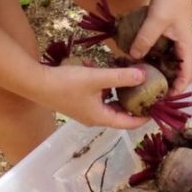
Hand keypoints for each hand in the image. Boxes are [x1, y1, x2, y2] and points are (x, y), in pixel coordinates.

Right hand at [34, 64, 149, 128]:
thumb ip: (121, 77)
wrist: (34, 82)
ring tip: (125, 76)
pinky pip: (96, 94)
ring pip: (108, 101)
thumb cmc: (65, 83)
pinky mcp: (77, 101)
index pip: (129, 123)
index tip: (157, 108)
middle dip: (133, 101)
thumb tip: (143, 76)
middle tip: (146, 89)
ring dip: (116, 90)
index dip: (144, 117)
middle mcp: (94, 117)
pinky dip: (101, 84)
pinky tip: (96, 68)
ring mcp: (84, 110)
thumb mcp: (96, 78)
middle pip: (120, 112)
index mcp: (101, 118)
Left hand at [127, 0, 191, 92]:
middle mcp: (183, 47)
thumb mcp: (156, 20)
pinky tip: (139, 59)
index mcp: (187, 47)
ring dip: (158, 71)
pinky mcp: (167, 34)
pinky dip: (153, 57)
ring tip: (142, 79)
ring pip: (168, 62)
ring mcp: (176, 40)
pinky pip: (161, 51)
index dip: (178, 89)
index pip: (187, 75)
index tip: (164, 98)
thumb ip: (145, 39)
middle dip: (166, 83)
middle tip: (149, 92)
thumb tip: (133, 57)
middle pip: (177, 71)